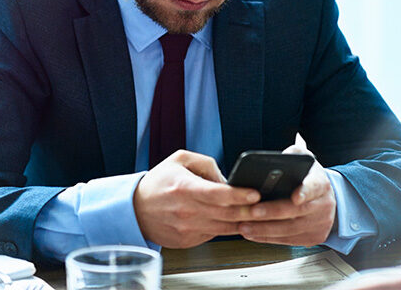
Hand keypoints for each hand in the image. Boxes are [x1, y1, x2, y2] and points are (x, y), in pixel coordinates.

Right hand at [133, 150, 260, 247]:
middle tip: (264, 205)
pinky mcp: (188, 241)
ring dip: (242, 221)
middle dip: (249, 210)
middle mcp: (186, 211)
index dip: (240, 195)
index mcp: (184, 188)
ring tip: (254, 213)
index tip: (255, 193)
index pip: (218, 194)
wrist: (135, 208)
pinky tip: (232, 219)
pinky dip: (225, 227)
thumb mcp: (180, 160)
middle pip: (226, 214)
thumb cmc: (158, 182)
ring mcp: (187, 229)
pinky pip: (214, 234)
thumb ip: (206, 164)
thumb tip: (227, 179)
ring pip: (225, 228)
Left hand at [236, 144, 336, 246]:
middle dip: (272, 212)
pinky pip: (288, 240)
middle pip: (296, 211)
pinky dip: (268, 238)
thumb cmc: (306, 176)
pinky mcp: (313, 237)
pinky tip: (252, 233)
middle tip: (252, 212)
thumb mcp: (301, 159)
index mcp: (320, 183)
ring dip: (265, 230)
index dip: (304, 192)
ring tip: (244, 226)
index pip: (314, 187)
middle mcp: (324, 205)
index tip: (295, 197)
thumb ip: (290, 155)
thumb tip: (275, 160)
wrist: (324, 197)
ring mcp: (320, 223)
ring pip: (290, 229)